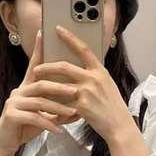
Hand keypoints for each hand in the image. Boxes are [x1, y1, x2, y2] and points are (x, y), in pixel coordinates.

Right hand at [0, 30, 80, 154]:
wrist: (7, 143)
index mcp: (26, 87)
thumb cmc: (26, 127)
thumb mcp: (44, 116)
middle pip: (41, 83)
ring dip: (58, 107)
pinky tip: (58, 129)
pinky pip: (33, 117)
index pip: (34, 65)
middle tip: (77, 91)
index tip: (45, 33)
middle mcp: (18, 91)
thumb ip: (56, 109)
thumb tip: (77, 106)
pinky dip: (48, 123)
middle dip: (60, 87)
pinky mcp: (11, 116)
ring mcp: (13, 103)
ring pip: (39, 101)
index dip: (38, 50)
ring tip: (73, 113)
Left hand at [32, 25, 135, 144]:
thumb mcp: (108, 85)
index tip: (58, 29)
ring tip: (36, 84)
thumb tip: (80, 69)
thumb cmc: (113, 107)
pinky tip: (45, 105)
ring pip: (59, 84)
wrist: (120, 126)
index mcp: (100, 71)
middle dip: (47, 66)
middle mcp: (93, 78)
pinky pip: (62, 102)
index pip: (83, 49)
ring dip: (45, 84)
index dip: (70, 38)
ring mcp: (87, 92)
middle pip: (64, 66)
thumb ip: (94, 76)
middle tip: (37, 67)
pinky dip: (53, 104)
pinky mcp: (82, 106)